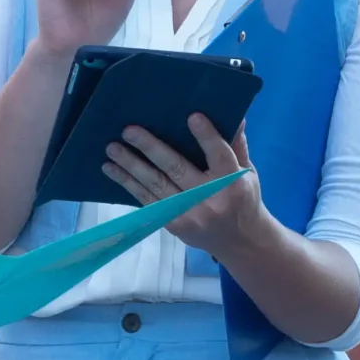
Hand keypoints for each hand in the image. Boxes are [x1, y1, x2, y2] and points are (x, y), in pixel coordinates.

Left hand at [101, 117, 266, 257]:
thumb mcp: (248, 173)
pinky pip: (148, 201)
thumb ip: (237, 145)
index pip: (219, 155)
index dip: (206, 137)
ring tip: (112, 149)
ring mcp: (188, 214)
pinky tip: (112, 170)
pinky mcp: (173, 224)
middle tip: (129, 130)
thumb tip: (237, 115)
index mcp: (232, 182)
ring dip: (131, 166)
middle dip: (151, 148)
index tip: (191, 117)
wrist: (240, 243)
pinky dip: (129, 184)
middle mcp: (209, 198)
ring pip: (156, 185)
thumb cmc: (243, 200)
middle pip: (177, 169)